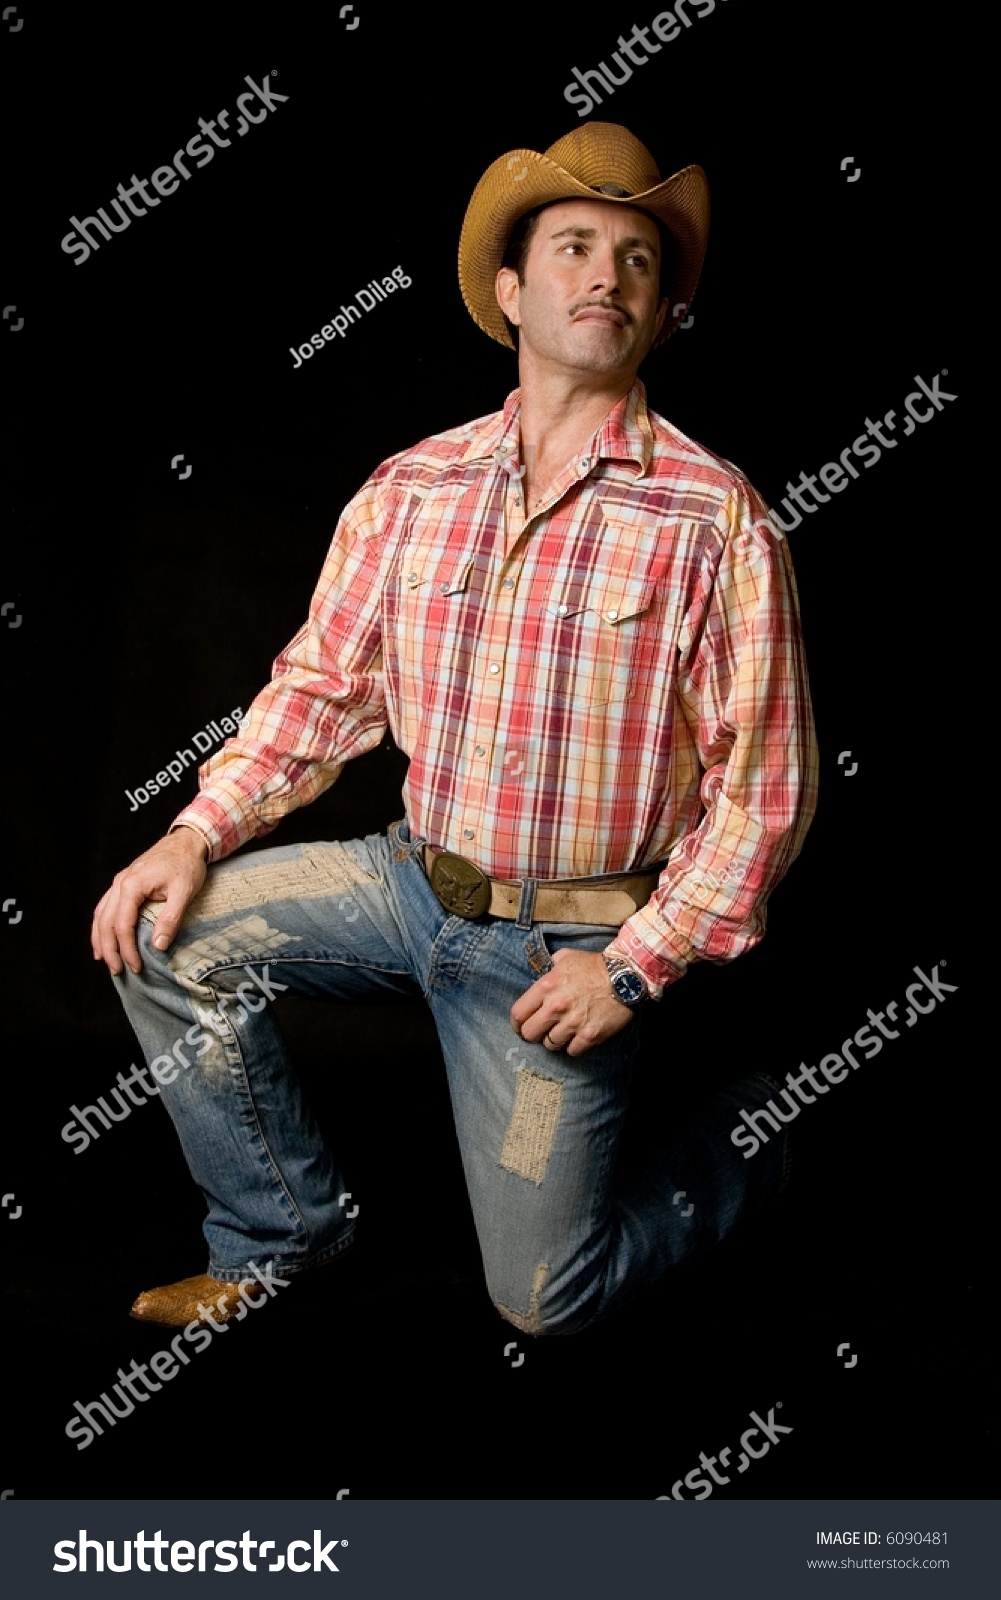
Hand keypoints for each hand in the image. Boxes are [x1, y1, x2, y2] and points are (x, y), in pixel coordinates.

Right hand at [91, 827, 208, 975]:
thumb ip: (170, 918)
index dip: (127, 949)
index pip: (122, 925)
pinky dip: (101, 924)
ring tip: (104, 960)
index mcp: (132, 886)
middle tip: (117, 970)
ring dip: (101, 939)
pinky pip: (105, 906)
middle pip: (106, 922)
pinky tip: (103, 936)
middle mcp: (120, 883)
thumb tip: (158, 946)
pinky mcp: (123, 882)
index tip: (135, 967)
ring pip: (101, 915)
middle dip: (110, 949)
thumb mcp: (184, 892)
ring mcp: (119, 882)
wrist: (186, 841)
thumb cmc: (187, 864)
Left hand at [510, 948, 634, 1058]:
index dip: (517, 1023)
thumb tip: (540, 977)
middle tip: (542, 1031)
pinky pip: (572, 1051)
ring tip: (564, 1032)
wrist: (627, 976)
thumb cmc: (596, 965)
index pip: (518, 1014)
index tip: (521, 1026)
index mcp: (546, 987)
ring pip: (550, 1044)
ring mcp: (573, 1023)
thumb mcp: (566, 958)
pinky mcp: (590, 1035)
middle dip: (534, 1034)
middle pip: (530, 1034)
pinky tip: (579, 1037)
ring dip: (555, 1040)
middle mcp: (556, 1006)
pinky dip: (574, 1047)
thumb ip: (549, 968)